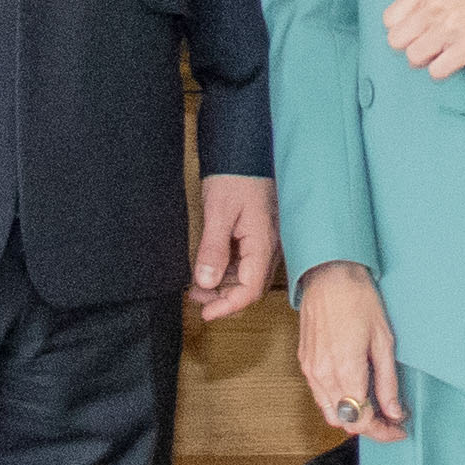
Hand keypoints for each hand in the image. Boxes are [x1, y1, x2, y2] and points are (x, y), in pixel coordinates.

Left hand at [192, 173, 280, 320]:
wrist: (246, 150)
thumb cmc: (237, 176)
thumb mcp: (219, 212)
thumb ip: (213, 249)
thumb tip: (206, 282)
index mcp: (263, 243)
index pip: (250, 290)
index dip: (228, 307)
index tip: (206, 314)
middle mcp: (269, 246)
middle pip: (250, 287)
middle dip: (223, 298)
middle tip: (195, 299)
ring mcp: (265, 241)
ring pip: (247, 276)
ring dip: (223, 285)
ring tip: (197, 286)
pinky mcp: (258, 235)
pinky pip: (245, 262)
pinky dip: (226, 270)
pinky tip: (209, 268)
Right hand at [297, 259, 407, 439]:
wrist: (329, 275)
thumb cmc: (358, 300)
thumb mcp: (384, 341)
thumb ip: (387, 382)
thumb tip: (395, 412)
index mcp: (345, 371)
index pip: (361, 421)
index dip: (382, 432)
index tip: (398, 429)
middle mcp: (323, 375)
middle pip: (344, 422)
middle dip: (369, 427)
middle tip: (391, 420)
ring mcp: (310, 370)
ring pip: (330, 413)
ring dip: (351, 417)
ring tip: (375, 407)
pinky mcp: (305, 362)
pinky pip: (320, 396)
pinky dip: (337, 403)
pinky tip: (355, 391)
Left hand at [379, 0, 464, 76]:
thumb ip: (425, 1)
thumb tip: (405, 29)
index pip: (389, 20)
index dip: (402, 31)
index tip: (417, 33)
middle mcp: (435, 6)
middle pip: (396, 42)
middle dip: (411, 47)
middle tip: (429, 46)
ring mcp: (450, 27)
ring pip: (413, 58)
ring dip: (428, 61)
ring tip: (445, 53)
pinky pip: (436, 72)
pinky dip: (444, 71)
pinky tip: (456, 60)